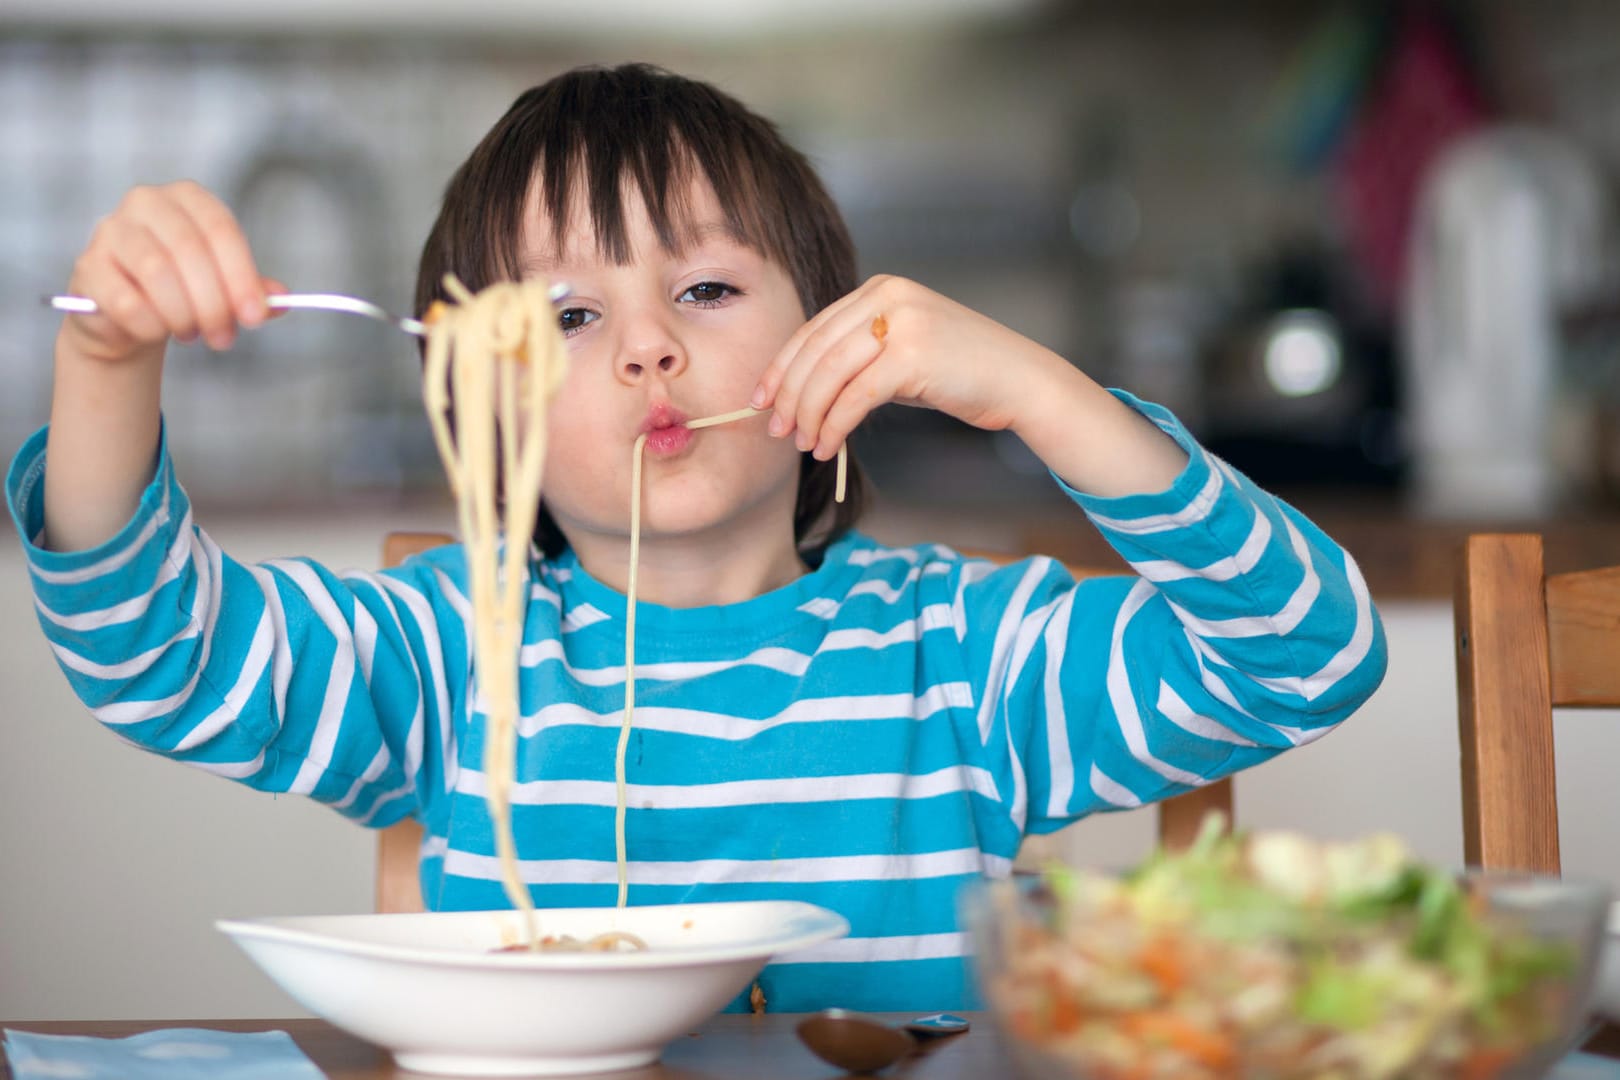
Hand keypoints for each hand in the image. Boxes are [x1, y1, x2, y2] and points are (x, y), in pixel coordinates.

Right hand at [61, 180, 280, 365]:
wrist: (126, 315)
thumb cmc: (183, 291)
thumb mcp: (223, 287)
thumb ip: (252, 291)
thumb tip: (281, 301)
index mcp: (187, 198)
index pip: (220, 229)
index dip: (241, 276)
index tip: (255, 316)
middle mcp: (146, 203)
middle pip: (190, 250)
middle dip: (214, 303)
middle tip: (224, 339)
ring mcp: (111, 231)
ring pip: (157, 272)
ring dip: (183, 315)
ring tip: (193, 334)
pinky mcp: (89, 266)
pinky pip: (127, 301)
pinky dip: (151, 325)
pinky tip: (158, 332)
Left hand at [752, 274, 1187, 496]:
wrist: (1021, 382)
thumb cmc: (962, 372)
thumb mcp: (903, 351)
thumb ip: (859, 356)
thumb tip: (802, 390)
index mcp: (880, 289)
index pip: (814, 329)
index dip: (782, 366)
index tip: (762, 397)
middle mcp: (888, 296)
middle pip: (816, 350)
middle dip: (789, 395)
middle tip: (776, 429)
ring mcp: (902, 323)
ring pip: (830, 374)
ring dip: (809, 414)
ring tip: (803, 444)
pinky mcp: (913, 356)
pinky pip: (855, 397)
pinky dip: (835, 425)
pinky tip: (828, 446)